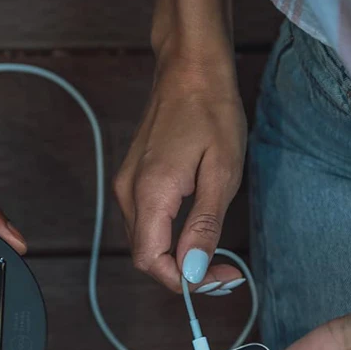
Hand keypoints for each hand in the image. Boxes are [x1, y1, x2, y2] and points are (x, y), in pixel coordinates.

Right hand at [114, 61, 246, 291]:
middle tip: (224, 272)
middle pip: (146, 256)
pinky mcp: (131, 180)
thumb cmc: (212, 111)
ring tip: (215, 258)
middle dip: (184, 274)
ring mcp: (126, 186)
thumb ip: (203, 226)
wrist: (189, 68)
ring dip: (176, 259)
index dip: (184, 281)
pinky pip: (144, 224)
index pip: (151, 261)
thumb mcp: (222, 172)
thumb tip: (191, 270)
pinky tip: (194, 234)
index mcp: (151, 193)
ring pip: (144, 243)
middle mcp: (129, 193)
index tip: (221, 278)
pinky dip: (168, 240)